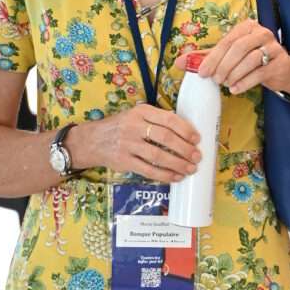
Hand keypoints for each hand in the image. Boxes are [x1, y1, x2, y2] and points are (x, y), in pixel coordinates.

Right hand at [71, 103, 201, 182]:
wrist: (92, 140)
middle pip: (166, 138)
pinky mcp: (124, 161)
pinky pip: (149, 170)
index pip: (169, 119)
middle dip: (185, 149)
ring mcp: (128, 145)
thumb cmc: (120, 127)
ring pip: (159, 156)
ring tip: (190, 169)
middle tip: (197, 156)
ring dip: (178, 164)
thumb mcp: (135, 115)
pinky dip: (165, 175)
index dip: (186, 130)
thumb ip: (156, 120)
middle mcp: (134, 126)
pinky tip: (175, 177)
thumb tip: (185, 131)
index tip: (197, 139)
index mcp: (141, 112)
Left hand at [197, 22, 289, 97]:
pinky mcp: (280, 63)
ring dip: (234, 74)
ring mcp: (273, 47)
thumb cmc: (251, 61)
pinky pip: (260, 72)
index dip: (212, 58)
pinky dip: (245, 82)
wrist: (281, 70)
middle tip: (215, 80)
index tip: (202, 73)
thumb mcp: (228, 56)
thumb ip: (205, 58)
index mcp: (247, 27)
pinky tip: (235, 89)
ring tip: (226, 84)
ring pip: (251, 60)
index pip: (226, 41)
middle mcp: (261, 33)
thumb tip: (178, 62)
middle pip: (239, 48)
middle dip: (224, 66)